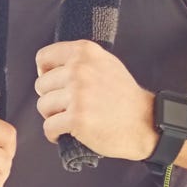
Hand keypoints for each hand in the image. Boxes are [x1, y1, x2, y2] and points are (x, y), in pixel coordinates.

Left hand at [33, 38, 156, 162]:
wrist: (145, 122)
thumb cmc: (123, 96)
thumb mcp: (105, 63)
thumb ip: (79, 60)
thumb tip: (47, 67)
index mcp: (85, 52)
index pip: (43, 58)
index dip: (45, 73)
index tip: (55, 85)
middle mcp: (80, 69)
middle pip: (41, 85)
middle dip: (51, 98)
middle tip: (68, 106)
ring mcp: (78, 94)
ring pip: (43, 106)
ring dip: (53, 116)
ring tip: (70, 119)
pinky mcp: (77, 118)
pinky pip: (48, 127)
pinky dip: (54, 134)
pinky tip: (66, 133)